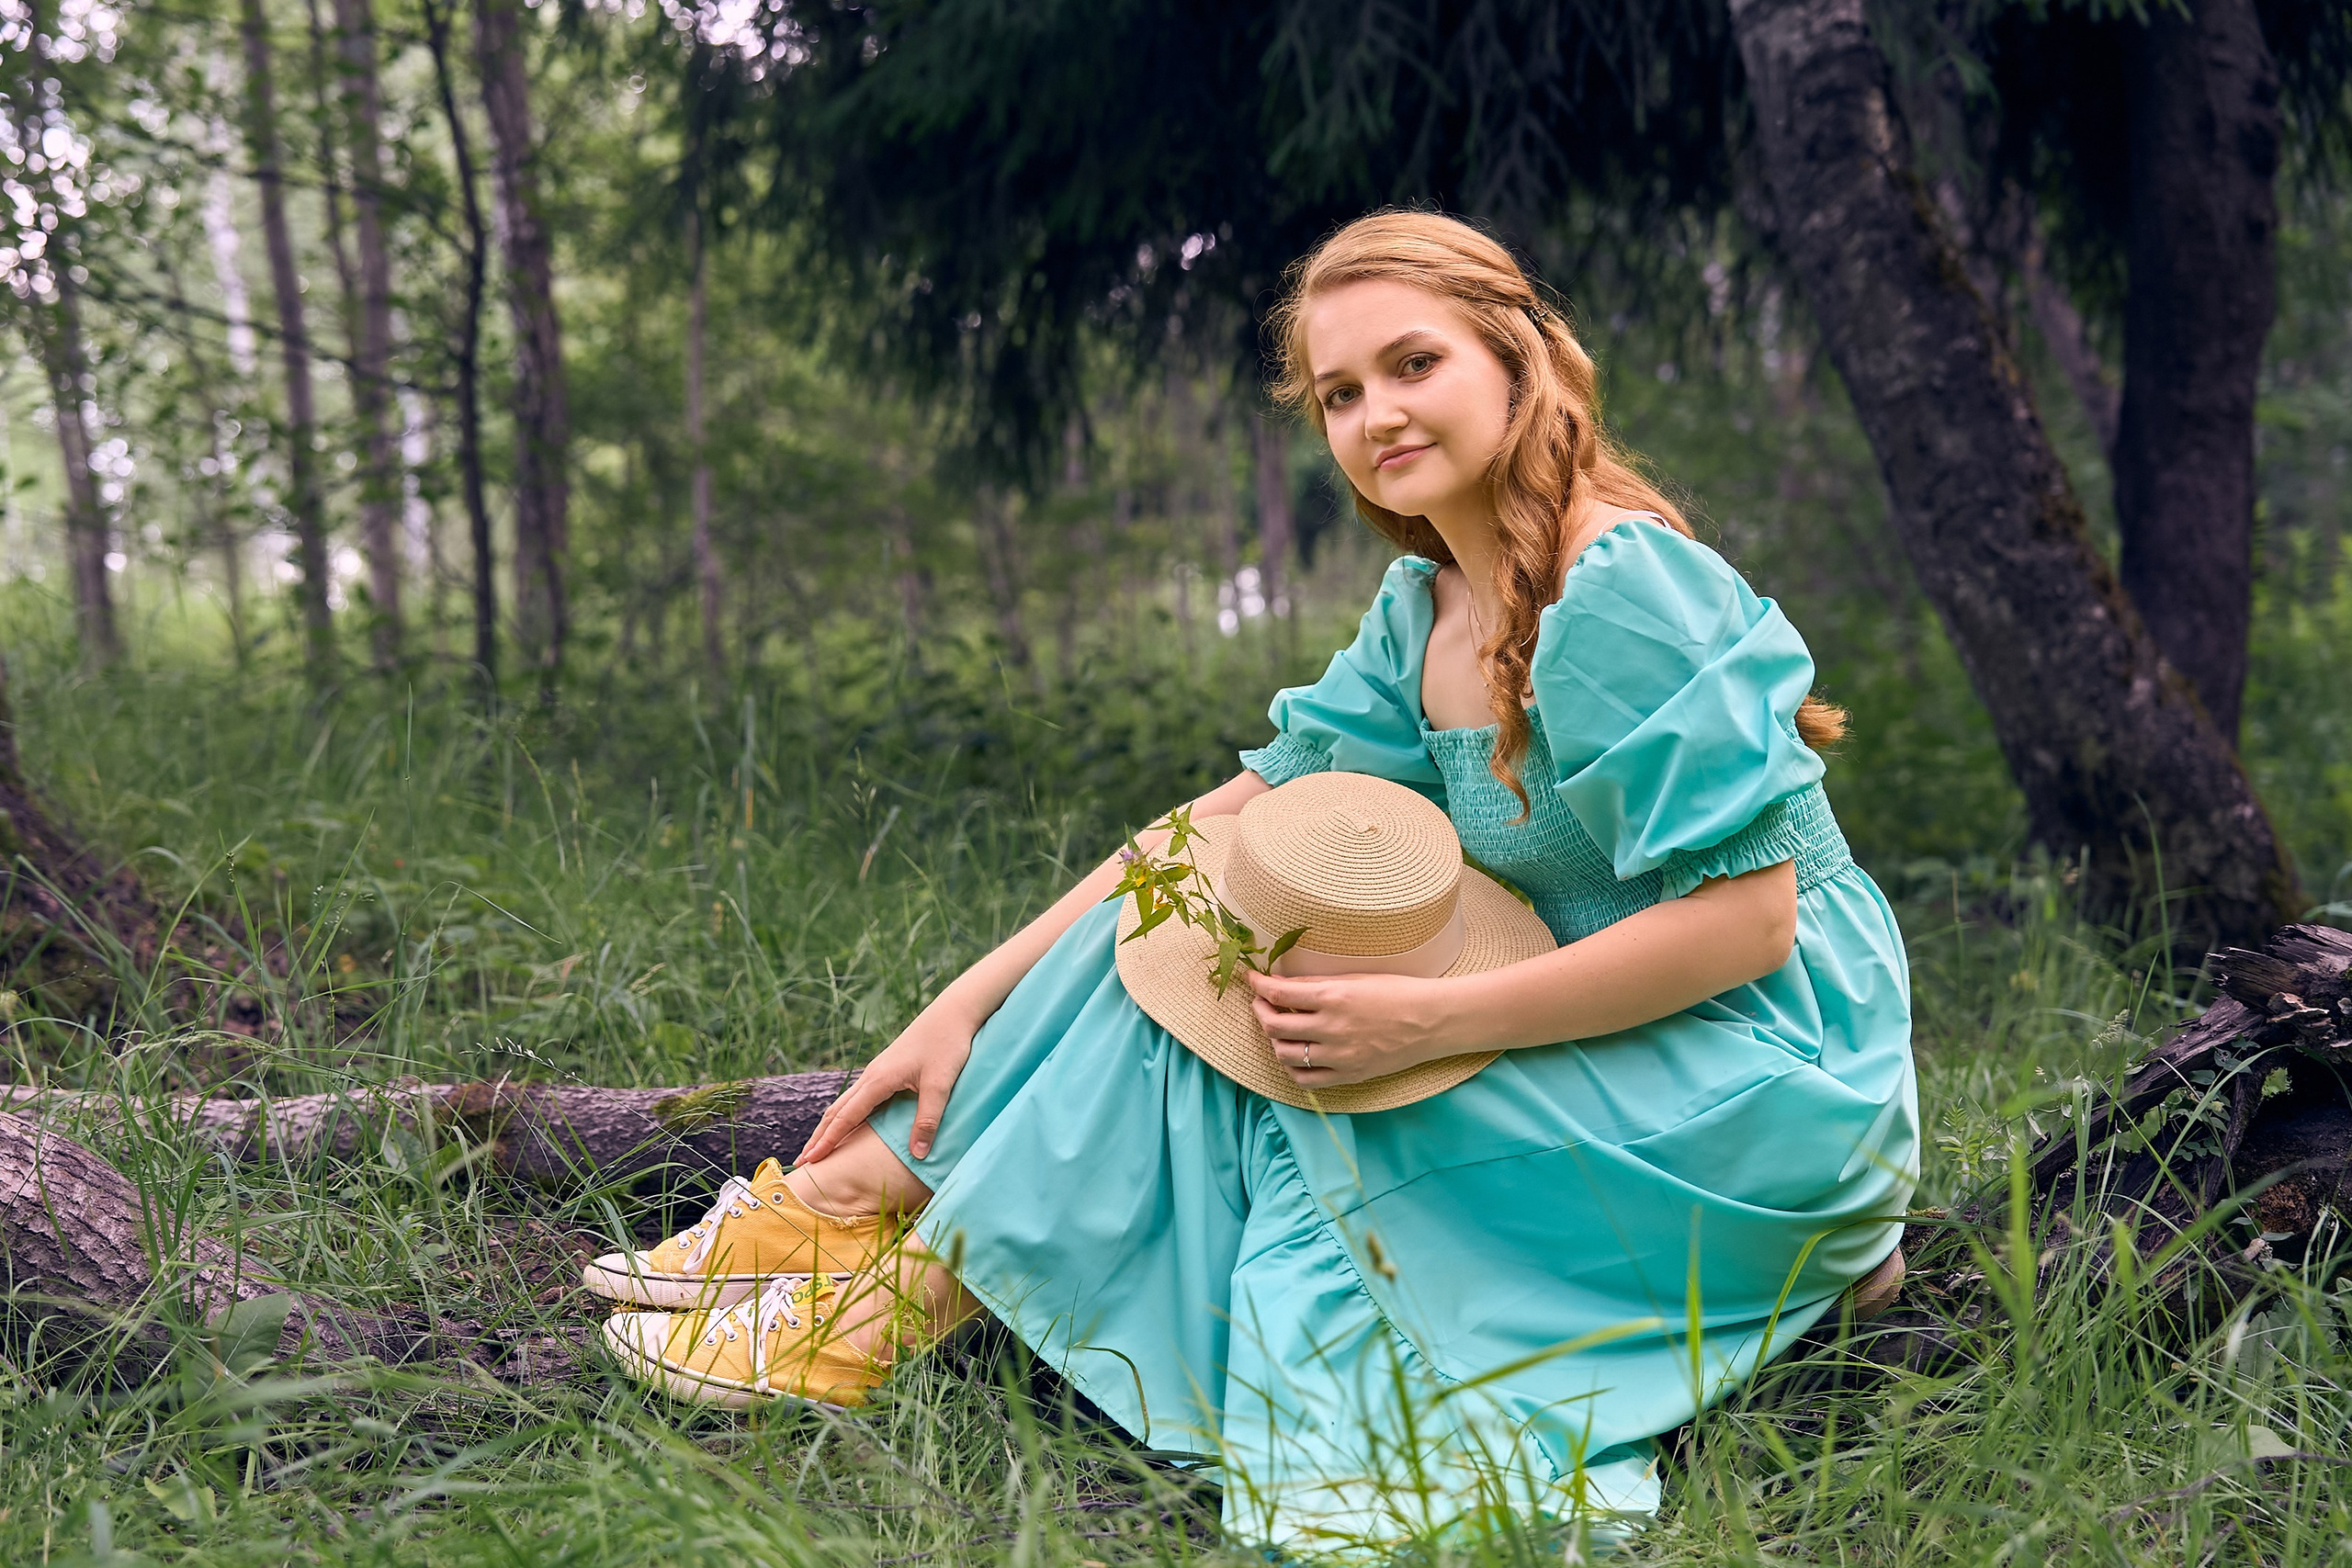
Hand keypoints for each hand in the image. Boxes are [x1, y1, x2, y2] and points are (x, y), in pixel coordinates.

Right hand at [798, 1001, 978, 1163]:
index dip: (828, 1141)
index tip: (810, 1161)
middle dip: (819, 1137)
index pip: (845, 1117)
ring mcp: (877, 1071)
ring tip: (818, 1146)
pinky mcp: (886, 1069)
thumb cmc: (947, 1045)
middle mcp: (871, 1076)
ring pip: (845, 1102)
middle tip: (802, 1161)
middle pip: (836, 1111)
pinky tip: (849, 1122)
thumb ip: (928, 1120)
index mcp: (878, 1080)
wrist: (951, 1013)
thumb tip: (917, 1155)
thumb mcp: (940, 1085)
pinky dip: (845, 1114)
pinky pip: (857, 1096)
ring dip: (829, 1125)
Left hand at [1243, 969, 1461, 1087]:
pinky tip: (1292, 1055)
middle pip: (1274, 1025)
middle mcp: (1331, 1028)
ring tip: (1277, 1028)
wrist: (1432, 1021)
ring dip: (1273, 1039)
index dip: (1257, 985)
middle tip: (1261, 1002)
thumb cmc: (1398, 992)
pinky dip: (1291, 1068)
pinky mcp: (1348, 1075)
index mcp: (1333, 996)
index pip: (1278, 993)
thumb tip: (1279, 983)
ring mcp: (1338, 1056)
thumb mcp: (1355, 978)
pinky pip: (1305, 1079)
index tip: (1251, 978)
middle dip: (1260, 1011)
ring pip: (1284, 1054)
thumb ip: (1314, 983)